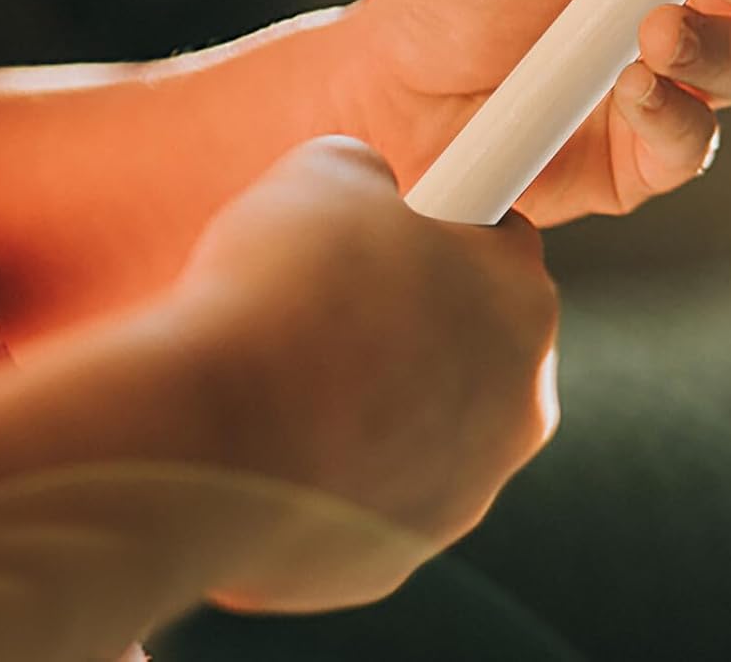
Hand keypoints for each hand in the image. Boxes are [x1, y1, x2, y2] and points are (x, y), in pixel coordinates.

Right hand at [169, 136, 558, 611]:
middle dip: (412, 321)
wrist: (207, 435)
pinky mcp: (395, 558)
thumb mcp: (326, 173)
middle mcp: (520, 401)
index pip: (501, 242)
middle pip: (473, 340)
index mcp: (522, 294)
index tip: (392, 232)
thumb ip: (370, 177)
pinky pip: (366, 497)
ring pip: (424, 426)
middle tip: (328, 303)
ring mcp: (464, 489)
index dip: (439, 228)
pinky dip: (327, 473)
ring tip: (287, 376)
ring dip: (372, 401)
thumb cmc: (277, 292)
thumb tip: (363, 194)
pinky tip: (270, 443)